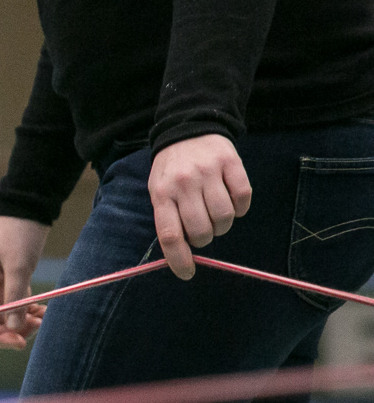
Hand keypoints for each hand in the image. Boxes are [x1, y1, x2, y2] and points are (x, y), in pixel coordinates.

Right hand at [0, 215, 48, 349]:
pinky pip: (19, 308)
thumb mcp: (18, 266)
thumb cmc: (19, 236)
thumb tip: (15, 329)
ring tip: (44, 318)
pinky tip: (44, 311)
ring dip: (25, 324)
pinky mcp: (14, 285)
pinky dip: (31, 313)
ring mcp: (0, 290)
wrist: (28, 212)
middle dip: (15, 331)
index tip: (20, 342)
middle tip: (38, 327)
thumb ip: (16, 298)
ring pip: (9, 319)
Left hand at [148, 133, 251, 279]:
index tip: (187, 274)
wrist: (188, 128)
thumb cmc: (172, 169)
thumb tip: (183, 254)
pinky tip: (232, 202)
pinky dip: (241, 208)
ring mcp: (208, 172)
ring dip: (223, 225)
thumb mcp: (159, 191)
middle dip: (204, 239)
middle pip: (200, 230)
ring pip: (224, 217)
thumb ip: (169, 218)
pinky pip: (243, 198)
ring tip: (216, 215)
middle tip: (203, 230)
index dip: (179, 259)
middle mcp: (184, 183)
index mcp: (161, 194)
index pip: (169, 235)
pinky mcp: (231, 162)